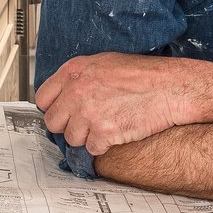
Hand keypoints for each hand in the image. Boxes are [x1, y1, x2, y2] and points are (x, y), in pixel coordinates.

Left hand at [35, 53, 198, 154]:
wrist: (169, 88)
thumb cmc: (143, 74)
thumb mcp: (104, 63)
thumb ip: (80, 78)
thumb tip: (65, 94)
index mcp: (74, 71)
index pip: (43, 99)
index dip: (54, 108)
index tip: (63, 112)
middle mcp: (77, 91)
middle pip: (53, 122)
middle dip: (68, 125)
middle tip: (85, 123)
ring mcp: (88, 113)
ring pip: (72, 139)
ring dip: (87, 136)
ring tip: (107, 125)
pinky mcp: (103, 133)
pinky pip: (92, 149)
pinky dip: (104, 145)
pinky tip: (117, 132)